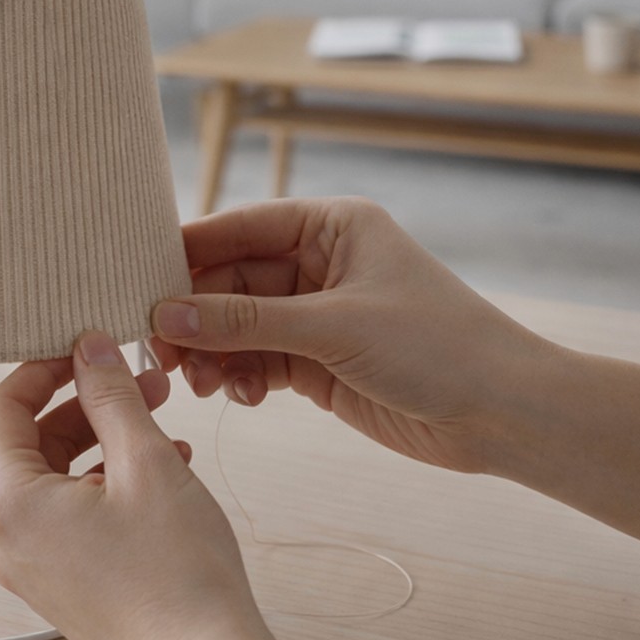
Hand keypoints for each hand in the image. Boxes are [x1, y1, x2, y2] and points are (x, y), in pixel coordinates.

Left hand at [0, 332, 268, 639]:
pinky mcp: (63, 587)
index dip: (45, 367)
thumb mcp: (145, 461)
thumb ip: (111, 395)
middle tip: (141, 379)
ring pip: (57, 479)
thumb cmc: (176, 574)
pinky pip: (72, 516)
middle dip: (87, 405)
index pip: (3, 408)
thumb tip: (89, 348)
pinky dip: (109, 485)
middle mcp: (6, 539)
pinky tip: (166, 472)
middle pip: (30, 443)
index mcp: (8, 503)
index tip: (87, 347)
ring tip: (164, 424)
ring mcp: (33, 568)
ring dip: (105, 443)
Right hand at [148, 198, 562, 474]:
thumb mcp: (335, 327)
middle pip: (230, 280)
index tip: (137, 279)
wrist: (503, 413)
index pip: (241, 227)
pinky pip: (257, 360)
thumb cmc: (438, 346)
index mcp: (333, 226)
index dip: (188, 252)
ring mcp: (318, 315)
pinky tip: (238, 396)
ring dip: (213, 352)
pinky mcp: (318, 363)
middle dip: (194, 315)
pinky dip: (239, 377)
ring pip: (237, 325)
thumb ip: (245, 322)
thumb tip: (164, 315)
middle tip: (159, 350)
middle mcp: (321, 264)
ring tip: (200, 382)